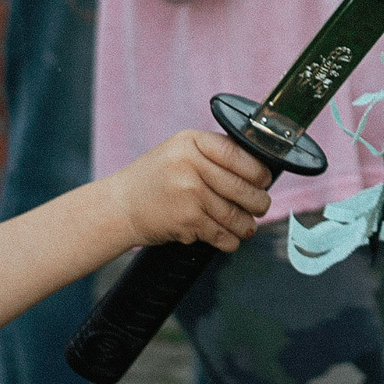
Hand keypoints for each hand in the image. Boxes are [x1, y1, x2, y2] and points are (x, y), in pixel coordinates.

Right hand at [111, 129, 273, 250]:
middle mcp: (191, 165)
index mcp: (192, 142)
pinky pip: (221, 234)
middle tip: (261, 206)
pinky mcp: (188, 221)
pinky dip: (230, 240)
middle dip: (258, 202)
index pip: (238, 154)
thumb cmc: (153, 179)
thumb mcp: (179, 152)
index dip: (258, 170)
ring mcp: (190, 193)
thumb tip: (256, 166)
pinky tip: (229, 239)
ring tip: (247, 226)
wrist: (119, 207)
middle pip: (242, 187)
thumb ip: (213, 154)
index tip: (264, 180)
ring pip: (235, 214)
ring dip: (246, 225)